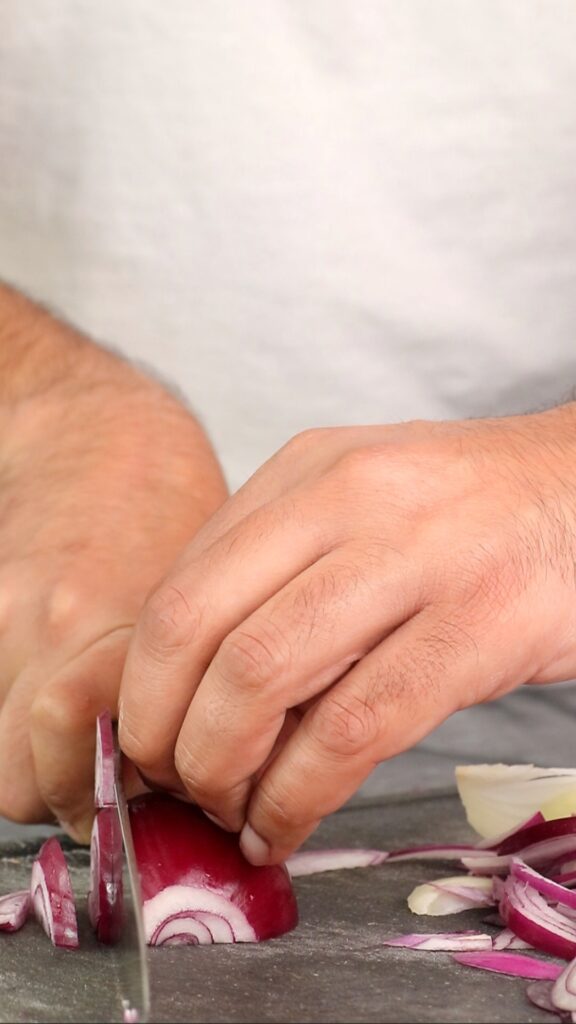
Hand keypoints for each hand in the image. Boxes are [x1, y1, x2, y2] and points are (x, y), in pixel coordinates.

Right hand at [0, 290, 226, 839]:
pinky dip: (15, 724)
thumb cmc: (168, 501)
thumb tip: (221, 777)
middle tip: (124, 779)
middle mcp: (46, 627)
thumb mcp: (214, 594)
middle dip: (74, 799)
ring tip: (92, 737)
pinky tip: (57, 695)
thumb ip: (204, 687)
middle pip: (22, 785)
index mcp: (122, 622)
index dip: (127, 808)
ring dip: (40, 769)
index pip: (91, 775)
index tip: (163, 801)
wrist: (99, 429)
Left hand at [119, 408, 575, 863]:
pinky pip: (355, 729)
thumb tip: (192, 683)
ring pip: (263, 678)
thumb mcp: (359, 504)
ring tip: (228, 807)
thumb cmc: (467, 513)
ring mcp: (414, 558)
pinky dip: (300, 795)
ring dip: (223, 768)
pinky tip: (288, 822)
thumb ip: (278, 568)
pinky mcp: (476, 625)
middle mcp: (346, 501)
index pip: (181, 585)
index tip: (140, 740)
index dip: (142, 683)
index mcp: (306, 471)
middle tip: (169, 783)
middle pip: (199, 631)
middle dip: (162, 732)